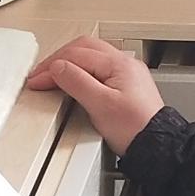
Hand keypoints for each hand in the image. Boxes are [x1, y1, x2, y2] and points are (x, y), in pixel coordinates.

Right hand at [25, 35, 163, 155]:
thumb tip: (57, 68)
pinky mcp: (127, 85)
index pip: (76, 55)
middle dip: (59, 58)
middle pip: (84, 48)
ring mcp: (127, 73)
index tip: (37, 80)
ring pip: (92, 56)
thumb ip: (77, 82)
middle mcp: (125, 64)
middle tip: (41, 74)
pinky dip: (81, 70)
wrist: (157, 146)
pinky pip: (99, 68)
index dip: (52, 66)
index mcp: (118, 64)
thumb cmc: (135, 129)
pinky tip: (75, 80)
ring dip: (70, 62)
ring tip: (53, 74)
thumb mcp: (100, 105)